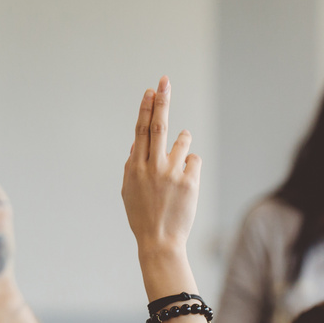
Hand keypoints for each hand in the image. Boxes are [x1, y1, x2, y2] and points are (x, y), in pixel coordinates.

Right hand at [122, 77, 201, 264]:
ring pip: (183, 141)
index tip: (151, 91)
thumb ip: (132, 166)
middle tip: (164, 81)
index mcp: (135, 167)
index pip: (140, 130)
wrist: (159, 241)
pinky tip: (185, 182)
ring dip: (183, 142)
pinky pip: (194, 160)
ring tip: (177, 160)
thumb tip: (137, 143)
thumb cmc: (143, 215)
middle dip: (162, 101)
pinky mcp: (189, 181)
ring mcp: (171, 173)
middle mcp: (152, 166)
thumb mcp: (129, 190)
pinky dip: (191, 166)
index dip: (146, 108)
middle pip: (159, 125)